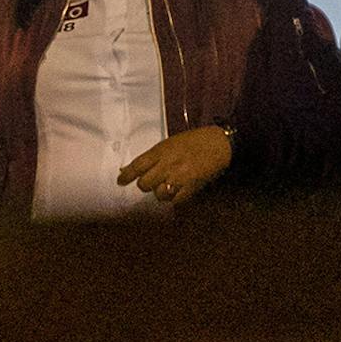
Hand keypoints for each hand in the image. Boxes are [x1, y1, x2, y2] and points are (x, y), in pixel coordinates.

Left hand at [118, 126, 232, 203]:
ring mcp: (179, 177)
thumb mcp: (171, 143)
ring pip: (158, 194)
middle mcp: (167, 164)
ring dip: (161, 192)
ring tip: (169, 185)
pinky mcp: (190, 188)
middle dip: (146, 184)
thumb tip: (131, 168)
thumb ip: (152, 156)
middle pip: (144, 184)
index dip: (126, 176)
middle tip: (152, 182)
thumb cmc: (195, 141)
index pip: (137, 166)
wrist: (220, 144)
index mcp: (161, 151)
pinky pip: (174, 200)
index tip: (120, 182)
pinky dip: (174, 197)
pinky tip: (179, 190)